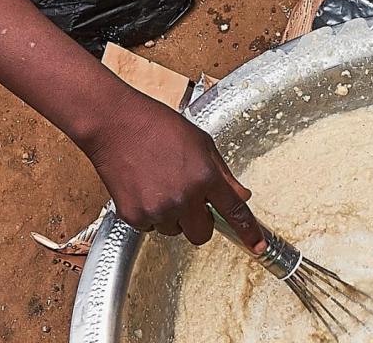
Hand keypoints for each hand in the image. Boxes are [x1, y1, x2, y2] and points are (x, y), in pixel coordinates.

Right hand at [77, 97, 261, 246]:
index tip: (257, 247)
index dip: (249, 232)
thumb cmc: (157, 126)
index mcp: (204, 176)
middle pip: (202, 234)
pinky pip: (149, 228)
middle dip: (199, 222)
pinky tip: (143, 188)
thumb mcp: (200, 142)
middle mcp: (183, 197)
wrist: (114, 124)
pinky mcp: (133, 216)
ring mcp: (157, 209)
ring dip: (172, 217)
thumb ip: (222, 173)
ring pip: (174, 231)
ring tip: (159, 185)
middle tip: (188, 200)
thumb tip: (241, 195)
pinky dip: (149, 214)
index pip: (234, 212)